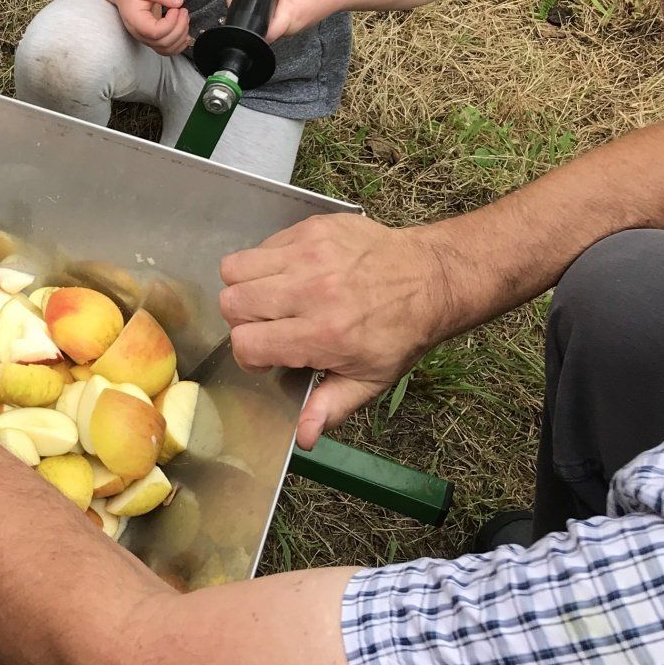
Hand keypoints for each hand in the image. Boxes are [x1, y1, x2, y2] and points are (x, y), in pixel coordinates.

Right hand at [112, 0, 191, 56]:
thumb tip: (179, 2)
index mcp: (135, 21)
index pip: (155, 32)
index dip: (170, 22)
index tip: (175, 8)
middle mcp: (139, 34)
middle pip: (163, 42)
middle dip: (179, 27)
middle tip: (183, 10)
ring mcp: (146, 39)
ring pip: (167, 48)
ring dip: (181, 36)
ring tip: (184, 18)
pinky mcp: (152, 39)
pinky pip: (167, 50)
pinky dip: (179, 44)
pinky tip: (185, 32)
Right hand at [218, 215, 463, 448]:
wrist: (430, 279)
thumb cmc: (400, 333)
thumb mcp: (371, 379)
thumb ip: (330, 407)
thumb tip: (302, 436)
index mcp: (324, 333)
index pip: (247, 343)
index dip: (250, 355)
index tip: (268, 355)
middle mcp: (311, 290)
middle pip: (232, 303)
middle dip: (244, 320)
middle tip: (271, 325)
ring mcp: (309, 253)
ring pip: (236, 268)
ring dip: (247, 286)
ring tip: (274, 297)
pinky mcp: (311, 228)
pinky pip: (262, 245)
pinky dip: (269, 262)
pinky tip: (294, 274)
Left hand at [224, 0, 344, 41]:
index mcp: (288, 18)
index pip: (259, 31)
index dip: (242, 17)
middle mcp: (286, 28)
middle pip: (255, 24)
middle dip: (241, 2)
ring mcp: (288, 28)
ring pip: (261, 20)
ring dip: (249, 1)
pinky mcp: (288, 23)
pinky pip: (268, 17)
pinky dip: (260, 3)